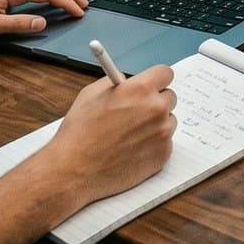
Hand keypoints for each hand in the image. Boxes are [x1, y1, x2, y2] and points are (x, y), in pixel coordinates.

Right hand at [40, 64, 177, 208]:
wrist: (73, 170)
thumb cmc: (79, 133)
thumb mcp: (91, 94)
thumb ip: (116, 82)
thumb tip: (129, 80)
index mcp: (140, 89)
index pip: (165, 73)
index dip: (156, 80)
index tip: (151, 85)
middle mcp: (156, 109)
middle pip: (169, 97)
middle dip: (155, 102)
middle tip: (137, 112)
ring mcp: (162, 133)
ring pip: (168, 121)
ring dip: (156, 124)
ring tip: (129, 135)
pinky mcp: (163, 155)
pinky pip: (165, 143)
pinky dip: (153, 145)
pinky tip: (131, 149)